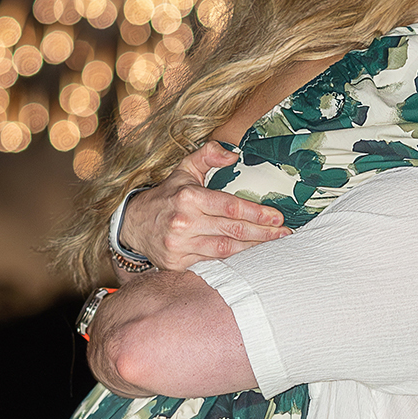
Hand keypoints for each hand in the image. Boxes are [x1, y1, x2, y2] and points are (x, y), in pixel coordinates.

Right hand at [118, 151, 285, 271]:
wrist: (133, 224)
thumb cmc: (167, 196)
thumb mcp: (183, 170)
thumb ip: (207, 156)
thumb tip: (233, 155)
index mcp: (188, 198)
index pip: (230, 207)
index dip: (256, 213)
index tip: (277, 217)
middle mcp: (183, 223)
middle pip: (232, 231)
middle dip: (262, 233)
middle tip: (284, 234)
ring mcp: (179, 246)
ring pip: (225, 250)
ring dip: (252, 249)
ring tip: (273, 245)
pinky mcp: (177, 264)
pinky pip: (212, 263)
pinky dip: (233, 261)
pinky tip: (251, 258)